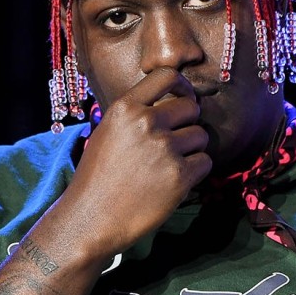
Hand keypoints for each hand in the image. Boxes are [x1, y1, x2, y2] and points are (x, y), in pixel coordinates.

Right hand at [60, 66, 211, 256]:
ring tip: (169, 165)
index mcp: (125, 108)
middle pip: (191, 107)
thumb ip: (135, 114)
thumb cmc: (97, 177)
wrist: (90, 218)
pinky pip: (205, 162)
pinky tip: (176, 181)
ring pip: (200, 136)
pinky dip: (196, 171)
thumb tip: (172, 102)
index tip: (184, 97)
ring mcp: (164, 148)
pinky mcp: (179, 175)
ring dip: (192, 149)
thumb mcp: (108, 131)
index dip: (182, 85)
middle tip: (175, 142)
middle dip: (188, 123)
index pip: (167, 76)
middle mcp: (146, 122)